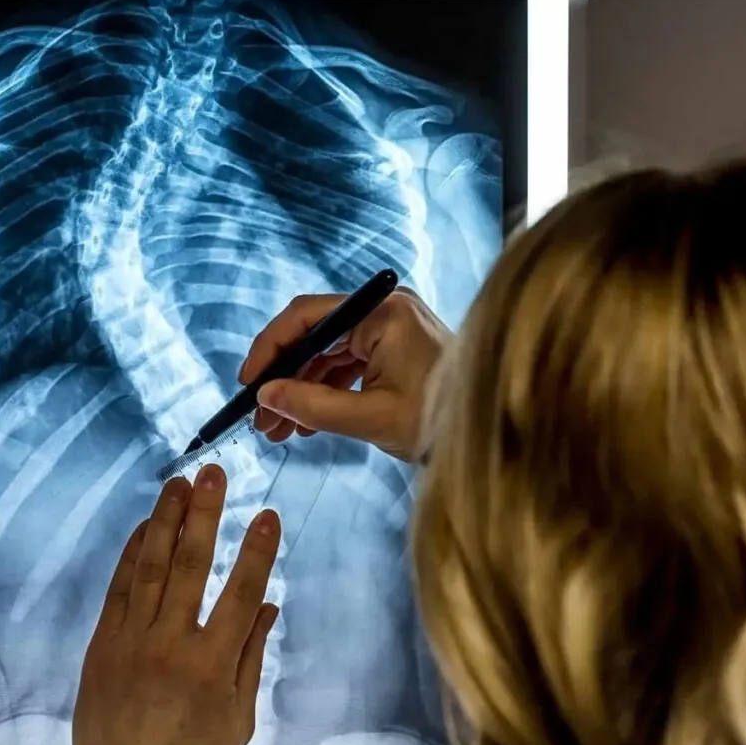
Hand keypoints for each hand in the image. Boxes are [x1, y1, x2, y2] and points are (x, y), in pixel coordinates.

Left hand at [58, 465, 280, 744]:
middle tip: (215, 473)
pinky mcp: (101, 648)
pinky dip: (131, 554)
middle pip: (190, 566)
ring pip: (149, 568)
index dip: (257, 551)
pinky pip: (118, 590)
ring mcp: (130, 644)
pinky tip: (147, 526)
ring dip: (166, 521)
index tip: (269, 514)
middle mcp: (170, 647)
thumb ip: (252, 656)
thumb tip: (268, 605)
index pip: (242, 593)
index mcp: (212, 667)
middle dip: (206, 514)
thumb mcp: (239, 717)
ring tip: (179, 483)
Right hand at [239, 287, 450, 461]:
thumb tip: (266, 397)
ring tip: (279, 429)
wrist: (496, 434)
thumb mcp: (372, 418)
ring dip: (302, 389)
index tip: (249, 384)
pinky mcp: (397, 348)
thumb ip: (314, 406)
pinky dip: (326, 390)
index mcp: (385, 313)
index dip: (271, 348)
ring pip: (329, 353)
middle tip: (260, 417)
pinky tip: (308, 423)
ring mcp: (393, 328)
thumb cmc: (443, 422)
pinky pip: (349, 363)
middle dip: (284, 377)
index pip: (308, 317)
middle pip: (315, 334)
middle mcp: (387, 310)